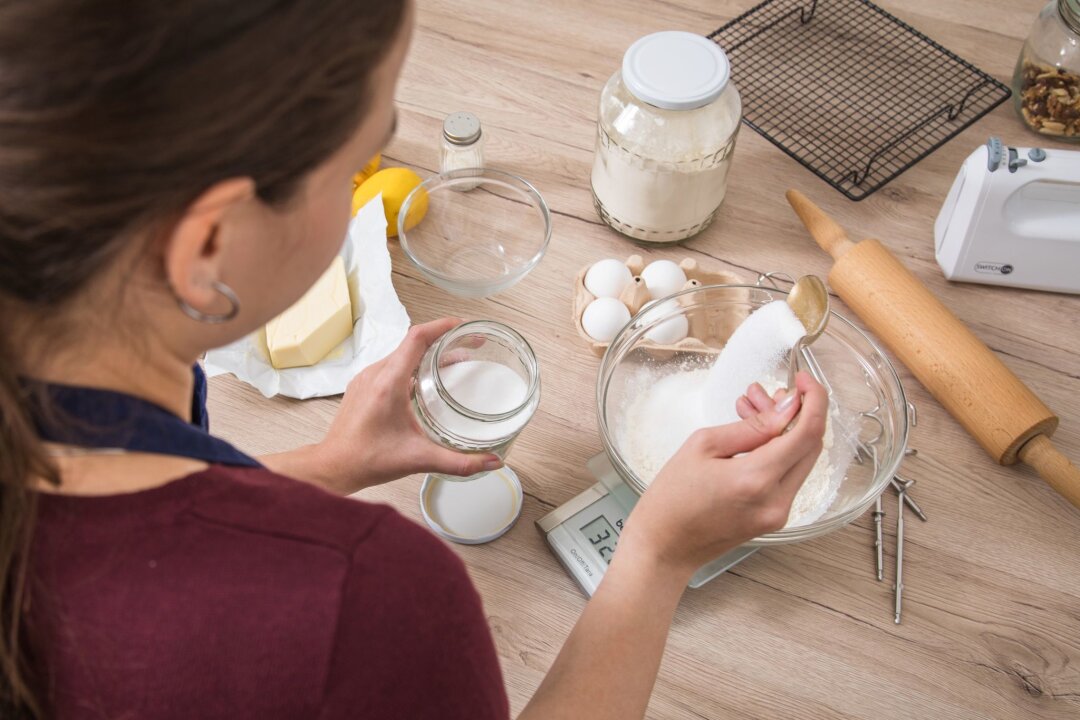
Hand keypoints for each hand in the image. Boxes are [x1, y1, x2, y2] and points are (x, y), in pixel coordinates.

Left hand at [309, 318, 501, 492]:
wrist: (334, 466)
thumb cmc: (367, 459)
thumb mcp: (419, 459)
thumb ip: (459, 463)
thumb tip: (491, 462)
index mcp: (389, 383)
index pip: (416, 338)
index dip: (442, 326)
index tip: (463, 326)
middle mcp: (375, 374)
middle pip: (412, 343)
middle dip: (442, 340)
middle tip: (467, 344)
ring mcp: (367, 379)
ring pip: (401, 354)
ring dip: (427, 352)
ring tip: (452, 360)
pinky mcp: (363, 386)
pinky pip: (390, 365)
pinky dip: (412, 364)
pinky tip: (425, 380)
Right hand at [618, 372, 827, 577]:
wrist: (663, 547)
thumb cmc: (671, 499)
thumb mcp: (702, 446)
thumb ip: (751, 426)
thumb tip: (786, 407)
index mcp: (756, 479)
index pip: (807, 432)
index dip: (813, 400)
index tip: (804, 379)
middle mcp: (776, 500)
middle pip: (810, 445)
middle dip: (795, 412)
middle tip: (767, 393)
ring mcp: (778, 513)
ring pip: (800, 460)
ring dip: (784, 430)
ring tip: (751, 408)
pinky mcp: (774, 518)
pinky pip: (787, 476)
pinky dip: (777, 451)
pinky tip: (751, 436)